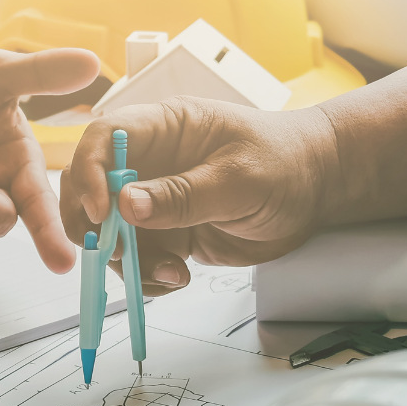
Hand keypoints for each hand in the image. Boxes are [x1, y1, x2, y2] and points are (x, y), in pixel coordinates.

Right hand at [58, 100, 339, 294]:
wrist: (315, 190)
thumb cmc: (285, 163)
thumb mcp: (238, 178)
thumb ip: (183, 194)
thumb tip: (126, 206)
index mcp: (163, 127)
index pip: (104, 139)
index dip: (90, 173)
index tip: (103, 213)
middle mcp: (150, 161)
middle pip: (92, 189)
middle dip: (95, 227)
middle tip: (117, 254)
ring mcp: (155, 199)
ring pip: (111, 233)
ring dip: (128, 261)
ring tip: (170, 273)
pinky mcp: (166, 232)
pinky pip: (137, 258)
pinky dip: (147, 276)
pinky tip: (177, 277)